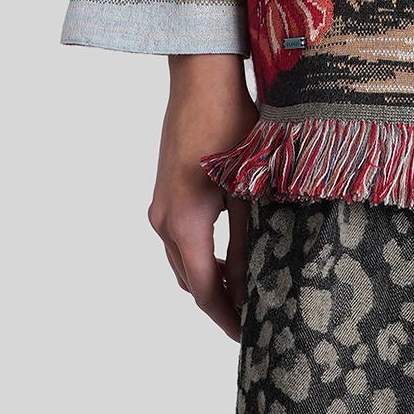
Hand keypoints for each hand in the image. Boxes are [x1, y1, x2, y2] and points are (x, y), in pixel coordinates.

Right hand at [147, 53, 256, 341]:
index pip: (204, 290)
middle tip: (252, 318)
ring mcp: (159, 205)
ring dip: (210, 278)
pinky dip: (201, 254)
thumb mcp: (248, 185)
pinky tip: (230, 252)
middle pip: (190, 279)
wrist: (200, 77)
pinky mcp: (164, 191)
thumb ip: (249, 238)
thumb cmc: (232, 123)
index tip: (248, 336)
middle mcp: (163, 220)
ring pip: (183, 260)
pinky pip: (179, 238)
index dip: (225, 318)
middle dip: (218, 303)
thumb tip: (254, 282)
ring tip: (245, 290)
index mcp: (185, 222)